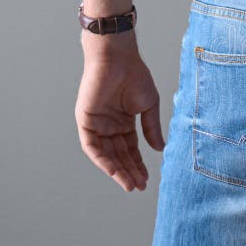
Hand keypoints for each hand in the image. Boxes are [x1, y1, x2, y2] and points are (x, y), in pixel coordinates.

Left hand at [75, 32, 164, 191]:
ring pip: (106, 154)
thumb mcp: (148, 106)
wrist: (118, 59)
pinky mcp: (86, 122)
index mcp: (124, 121)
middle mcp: (109, 125)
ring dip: (117, 170)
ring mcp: (97, 124)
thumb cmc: (135, 76)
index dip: (138, 164)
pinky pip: (92, 147)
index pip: (130, 149)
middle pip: (119, 155)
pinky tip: (115, 171)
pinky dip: (103, 160)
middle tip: (139, 186)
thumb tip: (159, 149)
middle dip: (129, 171)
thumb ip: (151, 128)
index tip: (147, 179)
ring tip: (130, 184)